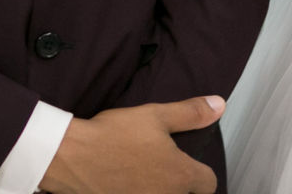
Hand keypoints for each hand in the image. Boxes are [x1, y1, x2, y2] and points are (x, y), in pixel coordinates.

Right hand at [39, 97, 223, 193]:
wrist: (72, 157)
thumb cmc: (113, 135)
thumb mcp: (155, 115)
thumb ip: (190, 113)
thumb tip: (219, 105)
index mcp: (180, 175)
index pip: (208, 183)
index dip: (201, 172)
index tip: (188, 163)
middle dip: (178, 183)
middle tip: (160, 166)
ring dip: (157, 188)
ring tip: (140, 173)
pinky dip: (135, 191)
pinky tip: (123, 183)